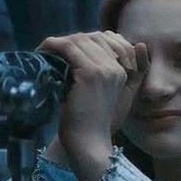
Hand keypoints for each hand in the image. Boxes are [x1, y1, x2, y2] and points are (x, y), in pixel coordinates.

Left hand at [37, 31, 148, 180]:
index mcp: (124, 71)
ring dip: (60, 41)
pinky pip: (70, 48)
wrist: (90, 144)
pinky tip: (43, 51)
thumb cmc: (97, 125)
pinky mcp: (90, 74)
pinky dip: (54, 45)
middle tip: (53, 48)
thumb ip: (123, 75)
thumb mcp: (112, 97)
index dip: (85, 39)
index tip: (66, 48)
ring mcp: (104, 69)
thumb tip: (137, 46)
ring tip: (45, 49)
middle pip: (93, 37)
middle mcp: (117, 67)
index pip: (107, 39)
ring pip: (80, 40)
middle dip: (72, 39)